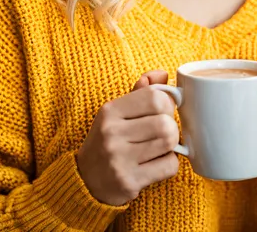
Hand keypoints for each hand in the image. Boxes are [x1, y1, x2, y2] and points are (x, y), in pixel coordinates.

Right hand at [76, 70, 178, 206]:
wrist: (85, 180)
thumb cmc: (109, 140)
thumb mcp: (118, 111)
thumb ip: (141, 91)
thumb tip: (163, 74)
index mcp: (110, 111)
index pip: (154, 97)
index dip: (167, 103)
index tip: (163, 111)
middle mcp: (112, 133)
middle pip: (165, 122)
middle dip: (171, 126)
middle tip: (162, 132)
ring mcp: (119, 159)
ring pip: (170, 142)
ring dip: (172, 145)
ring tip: (160, 147)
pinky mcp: (128, 182)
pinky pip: (169, 166)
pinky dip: (169, 164)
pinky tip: (156, 164)